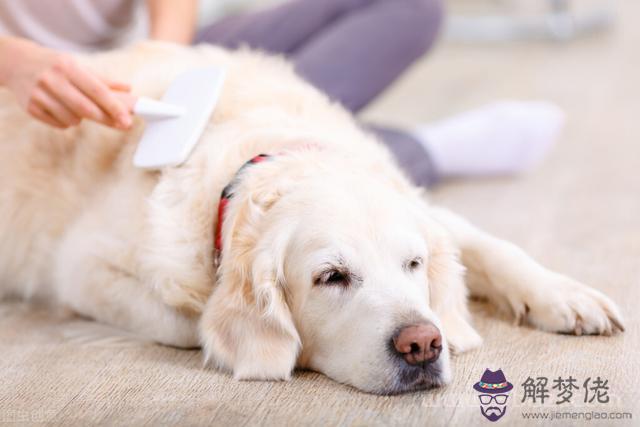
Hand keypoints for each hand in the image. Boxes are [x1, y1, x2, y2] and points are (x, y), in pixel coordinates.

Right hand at [0, 38, 132, 129]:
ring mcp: (39, 95)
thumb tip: (128, 88)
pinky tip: (61, 108)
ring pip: (73, 120)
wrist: (16, 63)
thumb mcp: (77, 65)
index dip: (114, 107)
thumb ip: (103, 80)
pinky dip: (67, 121)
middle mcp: (52, 80)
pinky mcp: (30, 108)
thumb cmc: (55, 65)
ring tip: (75, 105)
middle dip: (107, 119)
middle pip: (86, 109)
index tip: (127, 120)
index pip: (96, 91)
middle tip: (123, 126)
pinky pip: (60, 125)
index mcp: (67, 67)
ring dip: (82, 118)